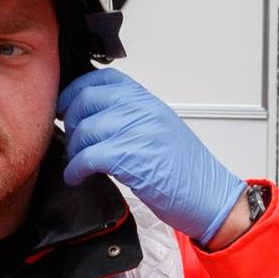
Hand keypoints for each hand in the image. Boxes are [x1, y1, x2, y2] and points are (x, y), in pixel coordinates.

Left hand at [58, 68, 246, 240]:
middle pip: (87, 99)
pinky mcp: (131, 157)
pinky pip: (88, 157)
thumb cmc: (188, 172)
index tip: (67, 106)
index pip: (104, 79)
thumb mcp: (161, 130)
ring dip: (74, 150)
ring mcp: (138, 131)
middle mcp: (143, 110)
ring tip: (77, 163)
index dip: (77, 90)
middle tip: (71, 138)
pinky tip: (76, 177)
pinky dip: (76, 169)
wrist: (211, 198)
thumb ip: (131, 117)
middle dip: (71, 120)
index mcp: (149, 101)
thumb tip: (94, 118)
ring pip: (85, 129)